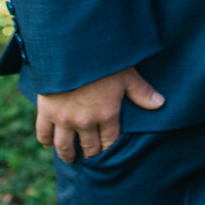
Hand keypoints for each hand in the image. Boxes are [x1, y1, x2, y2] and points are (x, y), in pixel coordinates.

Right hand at [35, 66, 164, 161]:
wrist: (72, 47)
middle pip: (89, 148)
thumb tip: (160, 104)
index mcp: (107, 115)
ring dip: (69, 155)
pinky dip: (45, 141)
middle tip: (90, 155)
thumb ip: (142, 92)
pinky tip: (48, 143)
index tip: (107, 152)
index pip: (110, 142)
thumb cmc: (103, 59)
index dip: (109, 149)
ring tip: (71, 157)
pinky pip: (43, 134)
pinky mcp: (47, 111)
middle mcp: (85, 122)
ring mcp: (64, 119)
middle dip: (91, 153)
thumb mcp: (126, 74)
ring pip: (65, 147)